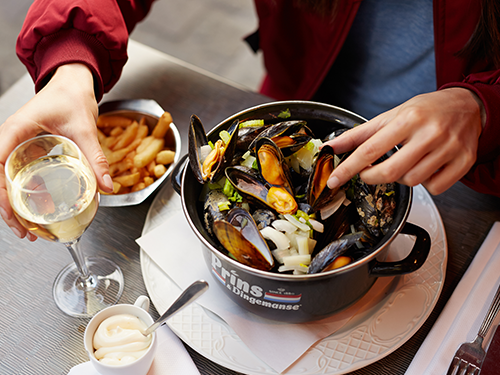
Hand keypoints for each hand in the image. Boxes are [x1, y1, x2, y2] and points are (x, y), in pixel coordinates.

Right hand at [0, 63, 112, 239]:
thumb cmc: (70, 96)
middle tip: (23, 230)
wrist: (72, 83)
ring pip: (6, 180)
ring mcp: (16, 146)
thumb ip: (95, 157)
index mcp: (16, 130)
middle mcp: (10, 139)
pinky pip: (20, 176)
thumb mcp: (85, 128)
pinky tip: (37, 211)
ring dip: (14, 205)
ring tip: (27, 230)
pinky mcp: (27, 151)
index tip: (11, 209)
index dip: (1, 189)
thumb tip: (106, 186)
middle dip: (7, 207)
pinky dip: (25, 194)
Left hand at [323, 88, 483, 194]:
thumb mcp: (390, 116)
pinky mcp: (464, 161)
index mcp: (408, 119)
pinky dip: (426, 183)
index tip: (335, 180)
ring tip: (405, 162)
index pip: (370, 149)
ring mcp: (449, 148)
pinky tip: (426, 167)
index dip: (349, 168)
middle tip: (368, 172)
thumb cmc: (425, 111)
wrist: (468, 105)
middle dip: (371, 177)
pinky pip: (435, 188)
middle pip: (390, 172)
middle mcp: (430, 133)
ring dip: (401, 178)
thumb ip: (360, 134)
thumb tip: (331, 146)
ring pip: (412, 181)